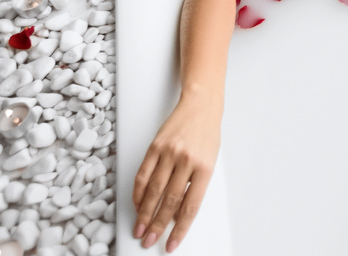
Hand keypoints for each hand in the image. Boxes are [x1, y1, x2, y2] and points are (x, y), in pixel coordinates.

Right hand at [132, 94, 221, 251]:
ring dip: (144, 213)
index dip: (180, 228)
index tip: (171, 243)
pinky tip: (137, 205)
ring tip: (140, 228)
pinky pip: (143, 174)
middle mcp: (187, 160)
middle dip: (158, 225)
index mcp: (205, 167)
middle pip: (169, 200)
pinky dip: (139, 192)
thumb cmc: (207, 134)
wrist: (201, 105)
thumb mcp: (210, 160)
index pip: (191, 205)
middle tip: (149, 239)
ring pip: (154, 190)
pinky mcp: (155, 146)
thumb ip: (196, 185)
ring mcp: (169, 153)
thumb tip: (180, 213)